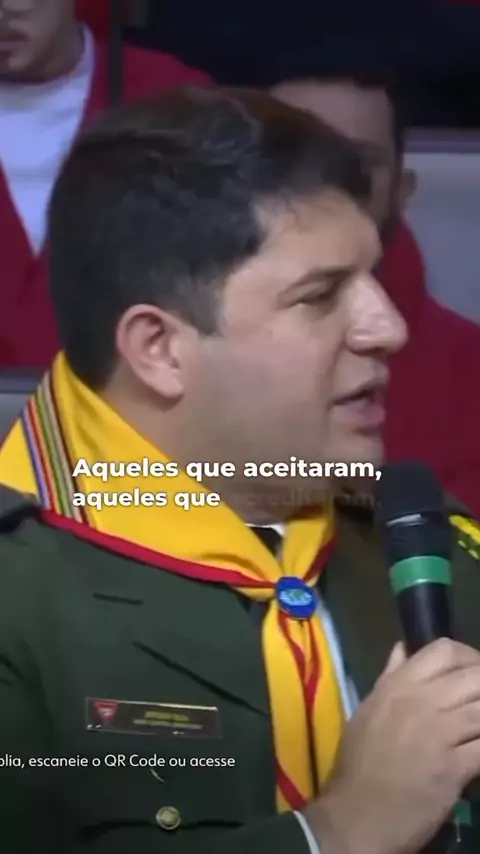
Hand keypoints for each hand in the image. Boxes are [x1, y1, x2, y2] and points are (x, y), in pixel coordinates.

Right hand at [304, 638, 479, 853]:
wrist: (357, 813)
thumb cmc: (360, 761)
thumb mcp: (368, 709)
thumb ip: (389, 676)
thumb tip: (403, 648)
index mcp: (398, 684)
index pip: (443, 650)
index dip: (468, 656)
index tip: (473, 670)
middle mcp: (420, 701)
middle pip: (474, 676)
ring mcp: (438, 733)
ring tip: (478, 726)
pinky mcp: (453, 767)